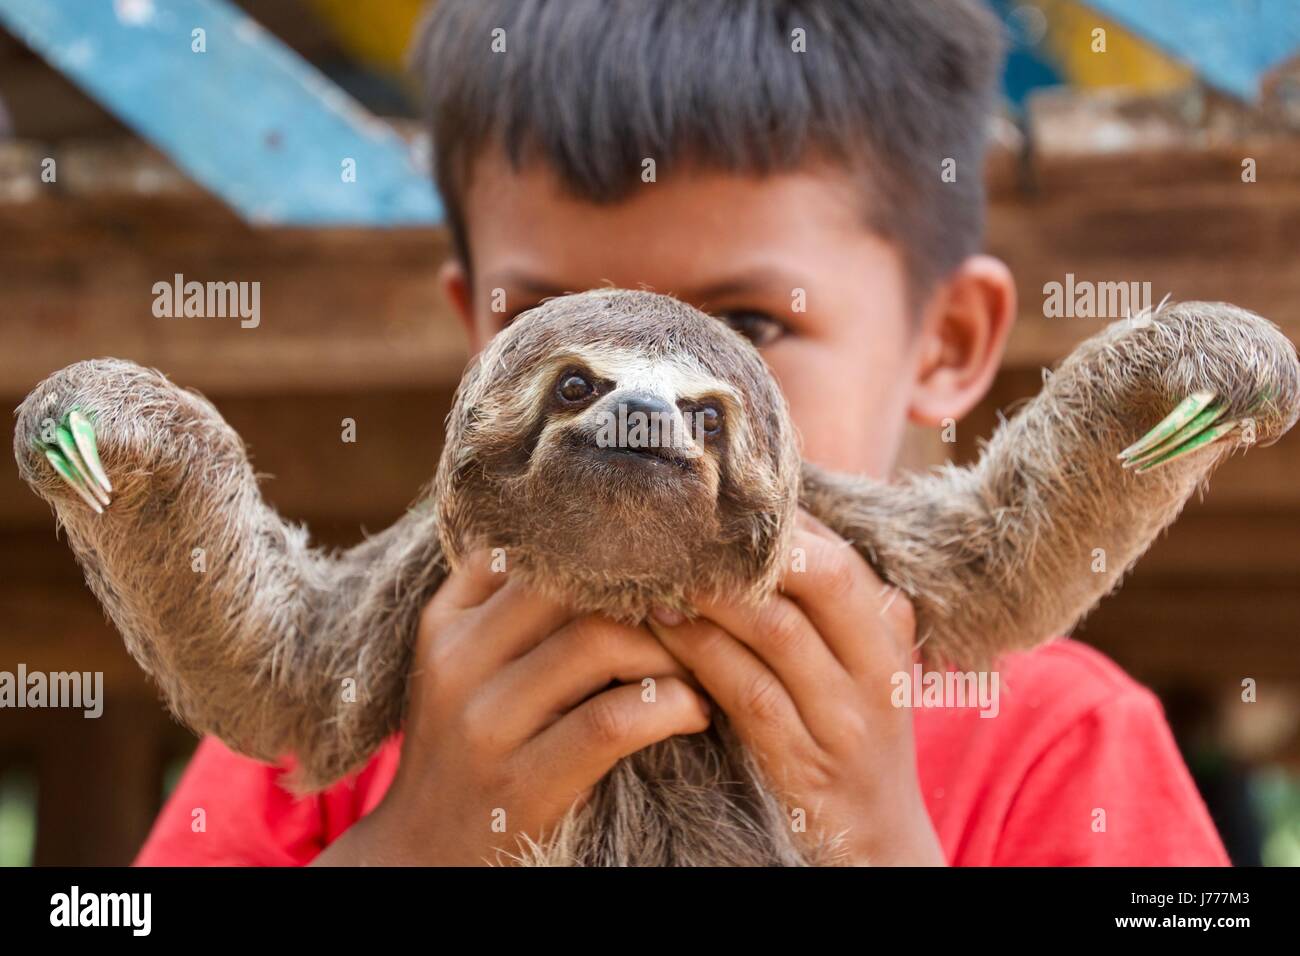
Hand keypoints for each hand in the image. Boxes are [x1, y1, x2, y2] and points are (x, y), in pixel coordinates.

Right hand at [313, 549, 710, 865]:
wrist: (422, 853)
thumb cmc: (464, 747)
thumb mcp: (461, 664)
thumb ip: (504, 603)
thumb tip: (589, 534)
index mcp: (448, 620)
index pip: (538, 549)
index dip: (612, 548)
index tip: (665, 558)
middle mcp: (459, 660)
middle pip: (576, 587)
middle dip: (650, 594)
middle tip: (698, 608)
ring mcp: (486, 722)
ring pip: (600, 642)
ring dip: (670, 650)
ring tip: (699, 666)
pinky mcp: (522, 782)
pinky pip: (612, 720)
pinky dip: (670, 706)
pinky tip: (692, 712)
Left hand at [647, 512, 944, 865]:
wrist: (877, 845)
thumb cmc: (843, 735)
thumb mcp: (848, 663)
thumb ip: (807, 600)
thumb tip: (737, 526)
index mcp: (887, 626)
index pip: (832, 547)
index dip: (768, 515)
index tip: (705, 495)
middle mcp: (876, 665)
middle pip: (821, 573)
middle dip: (746, 542)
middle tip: (679, 521)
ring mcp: (844, 716)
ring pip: (776, 627)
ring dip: (708, 592)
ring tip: (655, 566)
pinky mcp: (803, 761)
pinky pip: (746, 690)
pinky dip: (698, 652)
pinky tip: (660, 626)